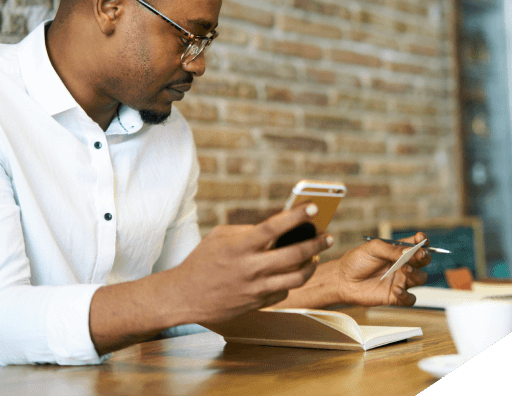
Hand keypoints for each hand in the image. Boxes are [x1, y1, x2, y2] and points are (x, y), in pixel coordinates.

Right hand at [173, 203, 332, 326]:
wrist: (184, 296)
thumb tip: (276, 227)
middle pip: (294, 254)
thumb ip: (248, 230)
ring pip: (297, 277)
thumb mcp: (220, 237)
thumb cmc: (202, 261)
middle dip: (317, 242)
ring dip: (312, 264)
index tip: (313, 207)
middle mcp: (250, 267)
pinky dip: (292, 281)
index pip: (273, 227)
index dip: (296, 216)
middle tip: (328, 235)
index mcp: (240, 246)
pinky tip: (294, 273)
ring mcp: (255, 288)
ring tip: (316, 255)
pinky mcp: (257, 304)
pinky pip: (285, 292)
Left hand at [334, 232, 431, 306]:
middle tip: (418, 255)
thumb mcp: (373, 249)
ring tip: (404, 269)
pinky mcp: (395, 296)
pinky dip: (406, 295)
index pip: (417, 244)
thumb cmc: (357, 261)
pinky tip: (396, 289)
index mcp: (398, 250)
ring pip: (421, 278)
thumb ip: (392, 250)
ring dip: (416, 273)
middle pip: (423, 261)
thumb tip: (409, 251)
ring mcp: (400, 281)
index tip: (421, 239)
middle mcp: (403, 265)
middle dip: (423, 257)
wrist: (343, 280)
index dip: (422, 241)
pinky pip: (410, 298)